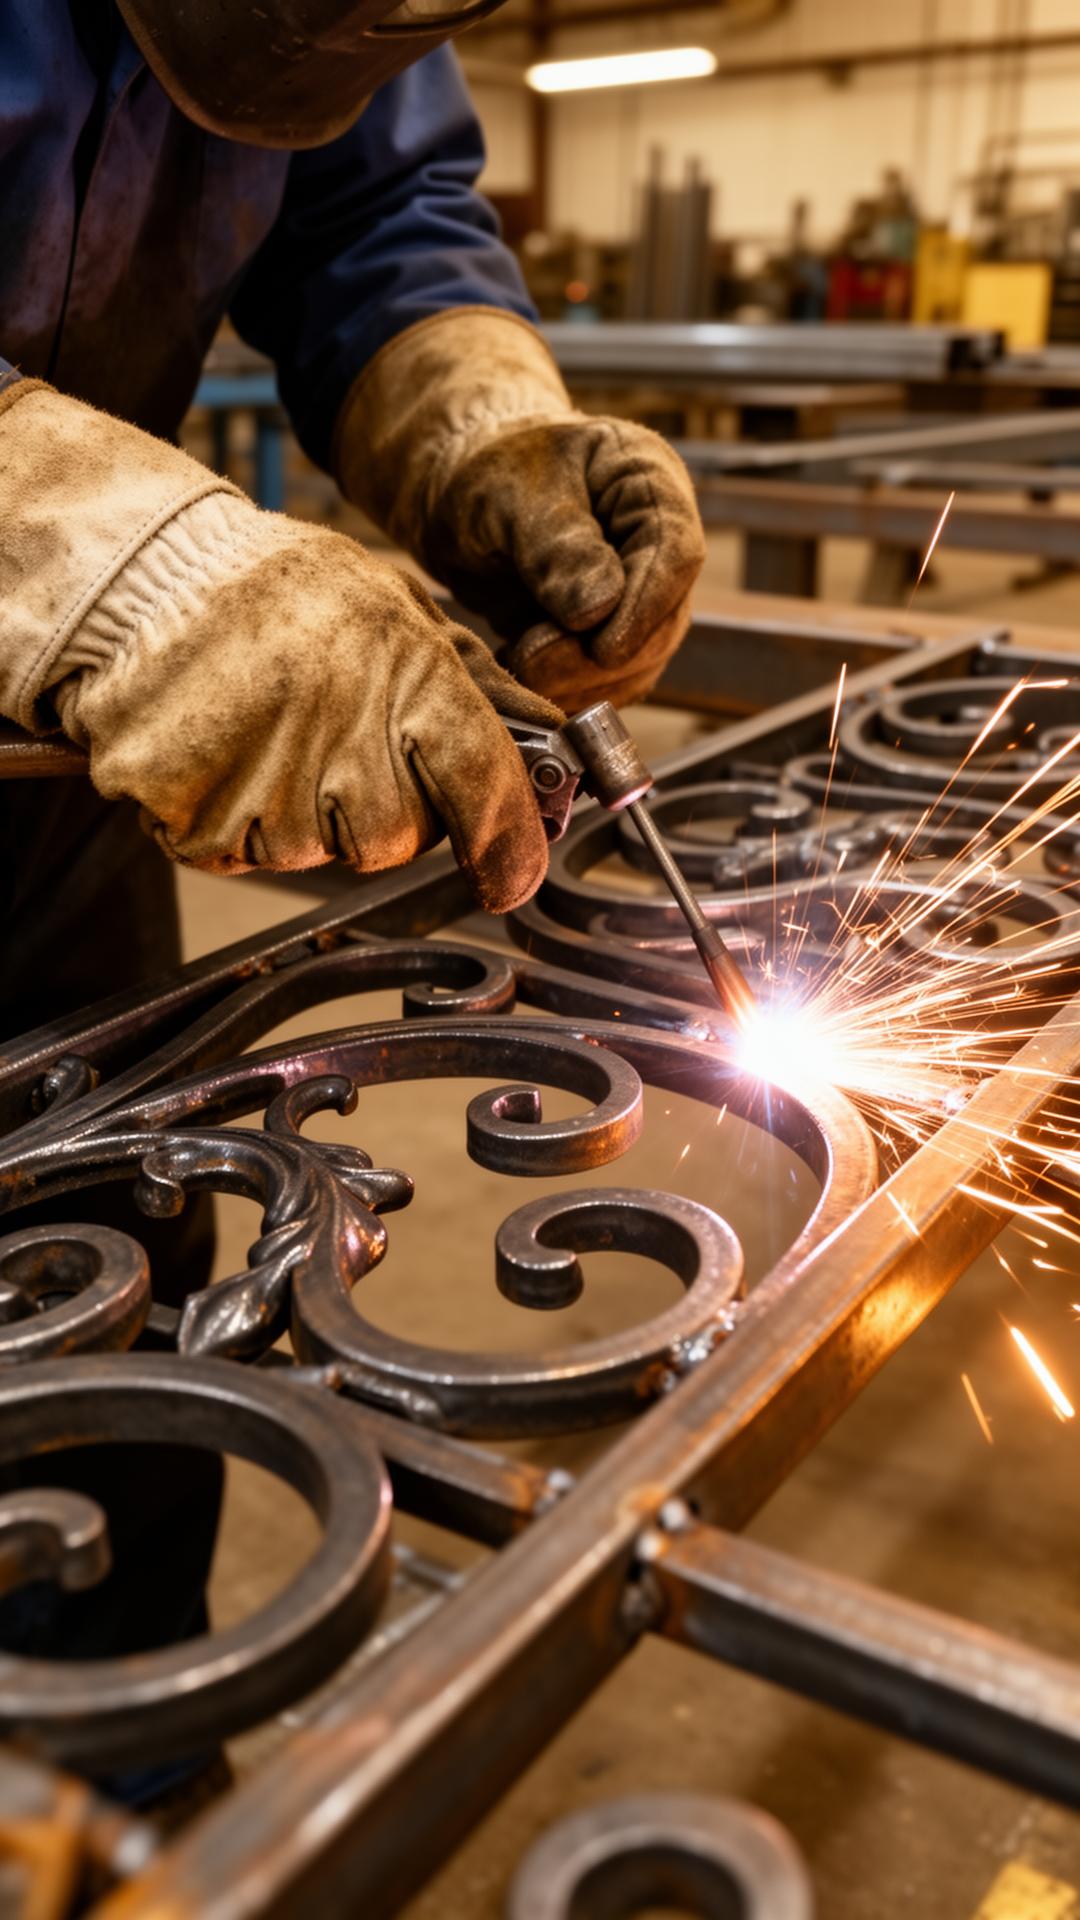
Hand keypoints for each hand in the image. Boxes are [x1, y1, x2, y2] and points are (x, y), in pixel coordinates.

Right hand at [0, 378, 559, 912]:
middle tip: (335, 740)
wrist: (140, 575)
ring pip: (311, 852)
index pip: (483, 785)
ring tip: (267, 732)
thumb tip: (548, 736)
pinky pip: (234, 852)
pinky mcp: (192, 815)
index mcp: (405, 673)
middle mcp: (339, 733)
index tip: (511, 876)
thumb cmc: (276, 590)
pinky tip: (222, 751)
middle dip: (379, 808)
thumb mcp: (393, 607)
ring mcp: (262, 782)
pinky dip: (229, 818)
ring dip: (298, 813)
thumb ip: (472, 679)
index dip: (507, 844)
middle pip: (393, 838)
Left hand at [335, 309, 704, 713]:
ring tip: (517, 663)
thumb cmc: (485, 473)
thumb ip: (555, 546)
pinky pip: (608, 681)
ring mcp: (639, 593)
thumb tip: (599, 610)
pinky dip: (570, 692)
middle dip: (600, 655)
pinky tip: (525, 680)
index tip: (604, 649)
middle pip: (663, 619)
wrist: (456, 499)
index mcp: (647, 482)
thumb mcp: (508, 494)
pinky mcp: (611, 634)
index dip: (647, 606)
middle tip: (531, 661)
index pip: (676, 552)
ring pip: (639, 660)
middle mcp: (655, 542)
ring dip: (581, 680)